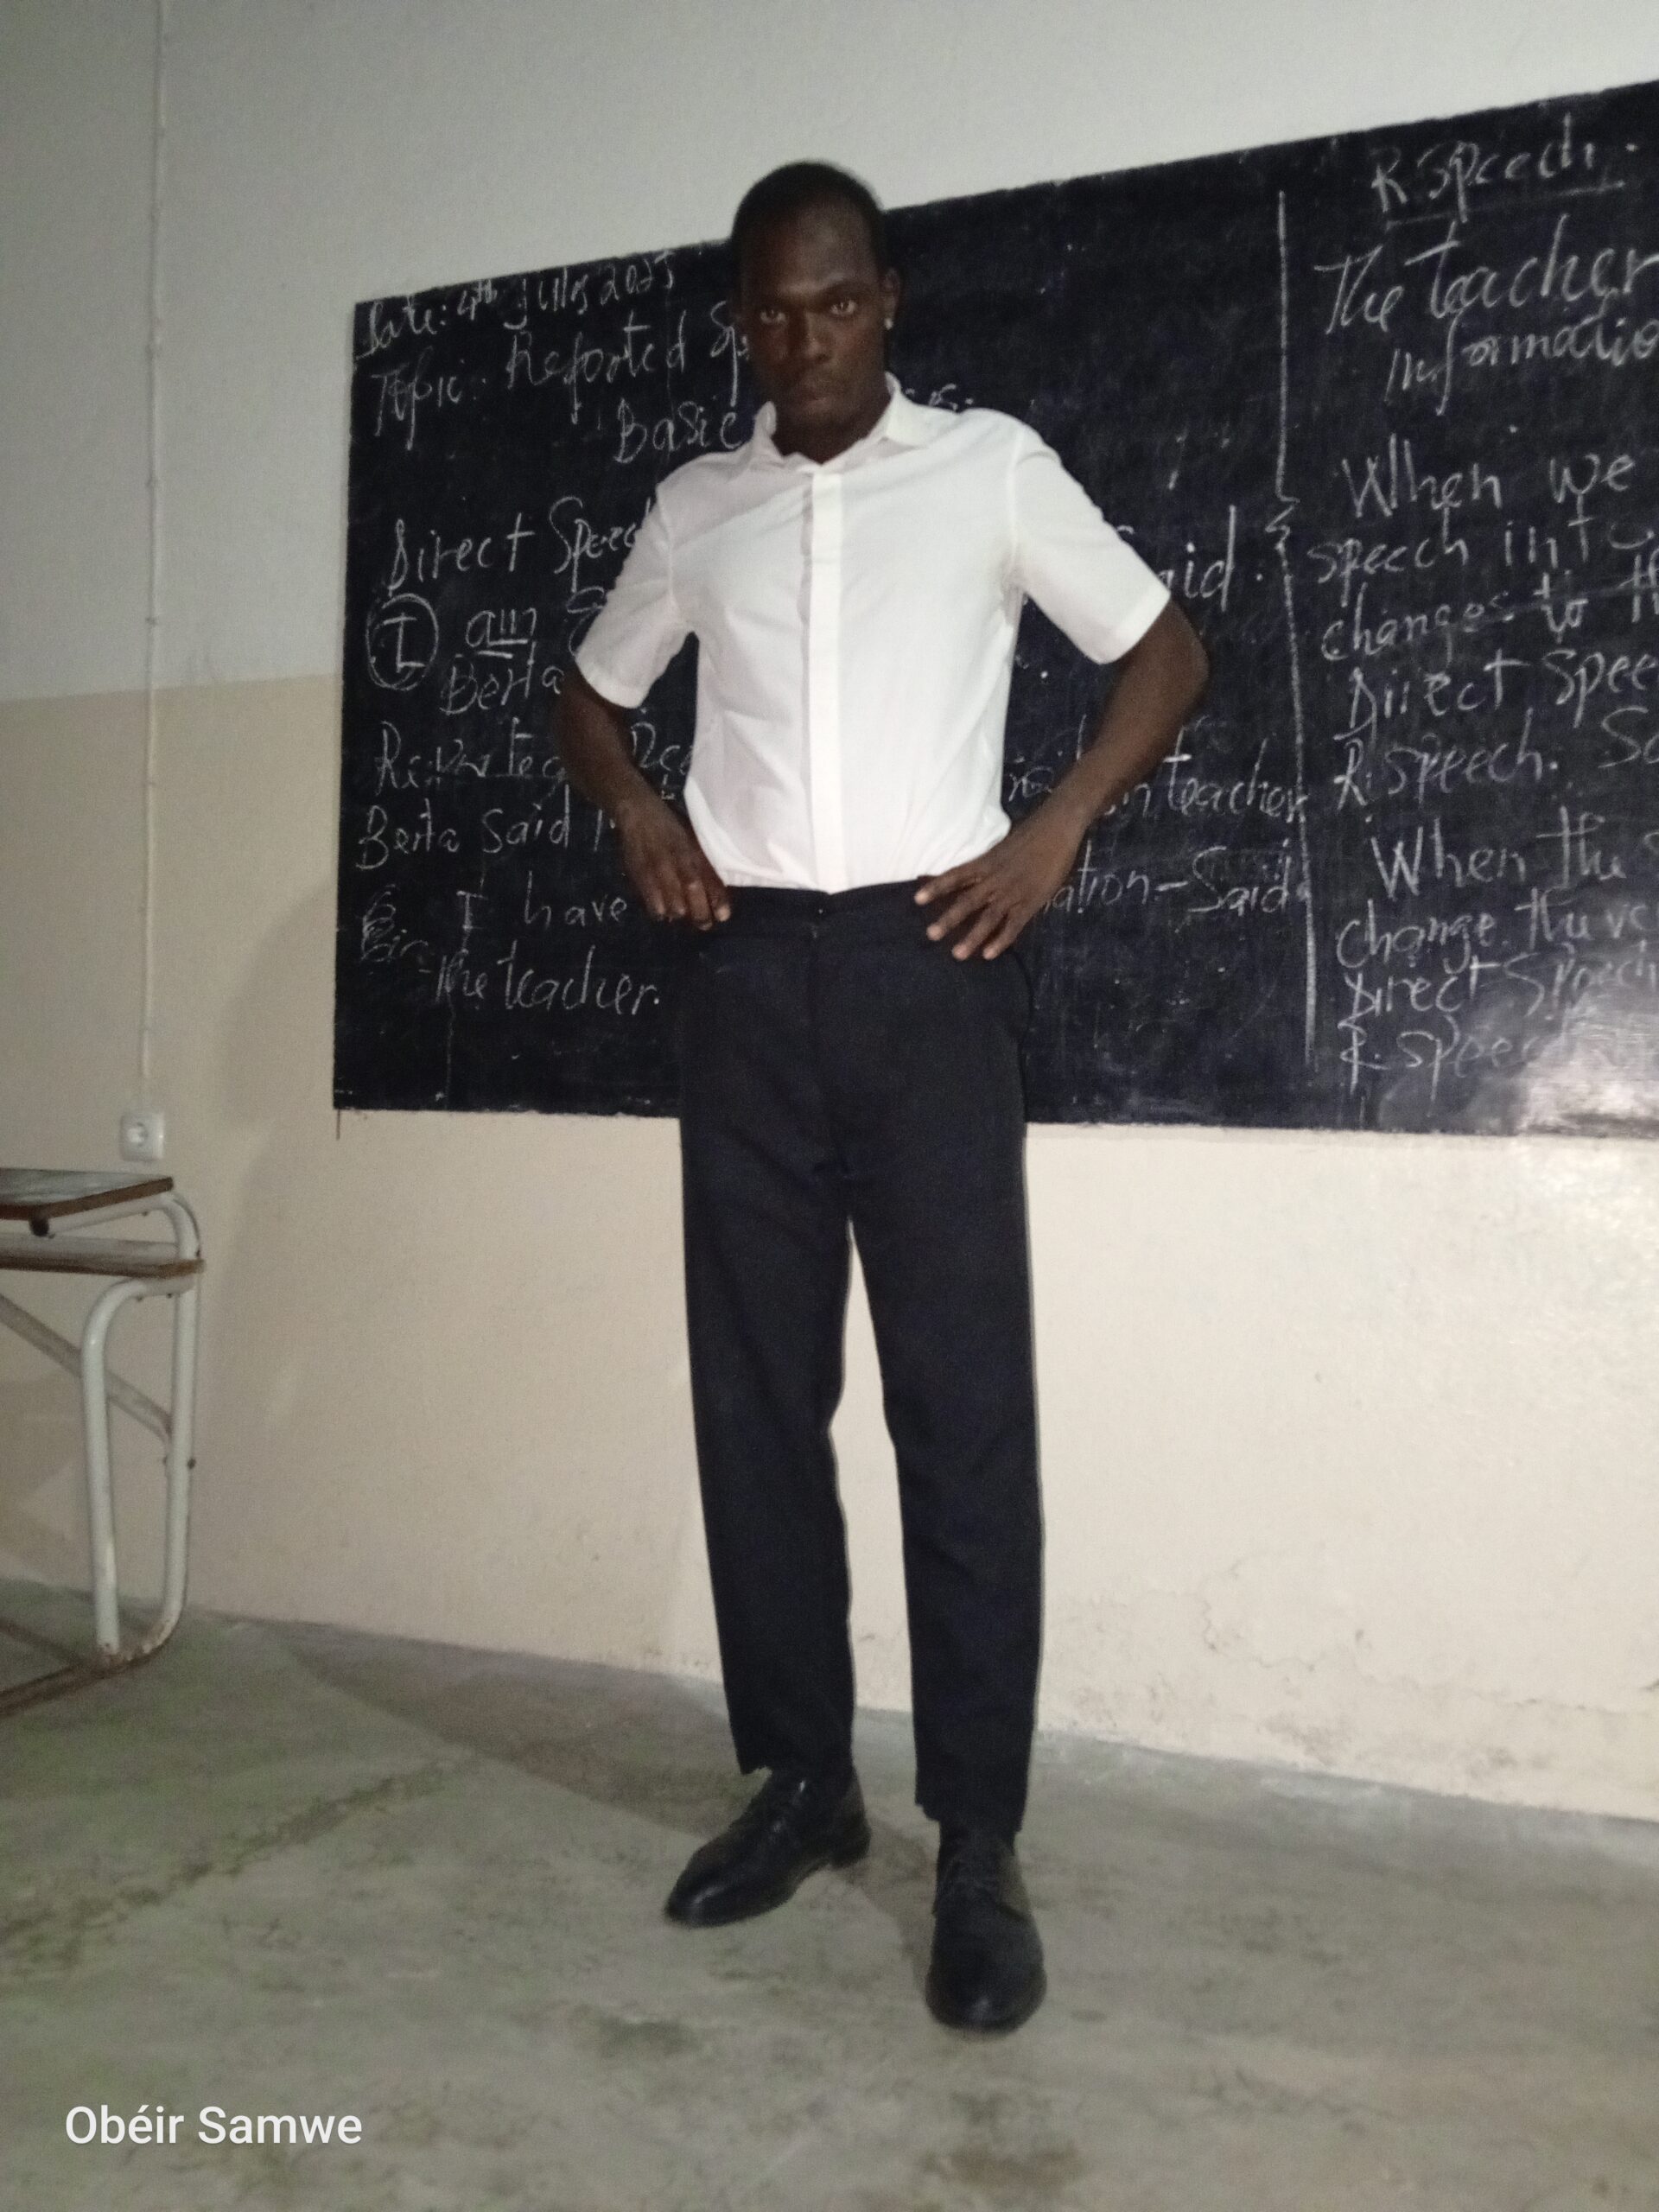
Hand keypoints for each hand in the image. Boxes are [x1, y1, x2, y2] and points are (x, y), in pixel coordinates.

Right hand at [614, 790, 730, 926]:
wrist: (638, 813)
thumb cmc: (670, 826)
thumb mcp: (691, 840)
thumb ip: (703, 862)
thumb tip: (714, 889)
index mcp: (693, 851)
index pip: (710, 879)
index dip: (718, 900)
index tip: (723, 916)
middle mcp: (678, 861)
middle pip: (692, 895)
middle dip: (700, 915)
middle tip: (704, 924)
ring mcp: (658, 870)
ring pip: (674, 905)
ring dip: (680, 914)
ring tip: (681, 914)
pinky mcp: (640, 876)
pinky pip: (653, 905)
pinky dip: (660, 912)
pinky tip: (662, 911)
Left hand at [915, 802, 1085, 956]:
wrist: (1057, 828)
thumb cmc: (1029, 835)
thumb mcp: (1001, 847)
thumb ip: (985, 862)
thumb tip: (967, 871)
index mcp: (986, 863)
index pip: (955, 876)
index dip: (936, 887)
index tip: (916, 899)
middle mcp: (995, 879)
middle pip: (968, 901)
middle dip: (949, 919)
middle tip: (931, 935)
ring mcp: (1013, 892)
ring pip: (988, 918)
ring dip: (972, 937)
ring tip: (957, 955)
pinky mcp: (1031, 902)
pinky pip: (1013, 925)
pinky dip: (1001, 941)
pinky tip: (988, 955)